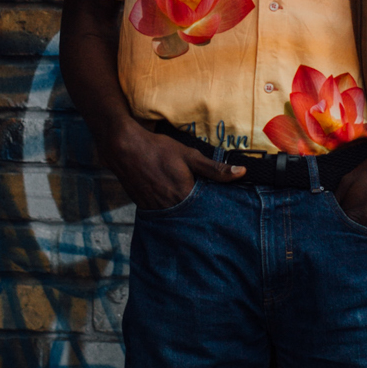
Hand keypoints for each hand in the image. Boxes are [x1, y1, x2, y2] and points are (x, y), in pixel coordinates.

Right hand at [102, 117, 243, 211]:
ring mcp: (155, 209)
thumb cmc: (158, 149)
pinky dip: (171, 213)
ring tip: (195, 212)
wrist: (124, 148)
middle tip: (211, 214)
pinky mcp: (144, 208)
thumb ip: (215, 168)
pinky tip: (175, 207)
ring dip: (185, 216)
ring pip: (176, 218)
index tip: (226, 213)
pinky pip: (162, 215)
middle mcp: (169, 207)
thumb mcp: (189, 155)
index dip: (216, 212)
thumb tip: (242, 173)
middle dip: (201, 216)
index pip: (207, 212)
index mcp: (184, 196)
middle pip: (192, 218)